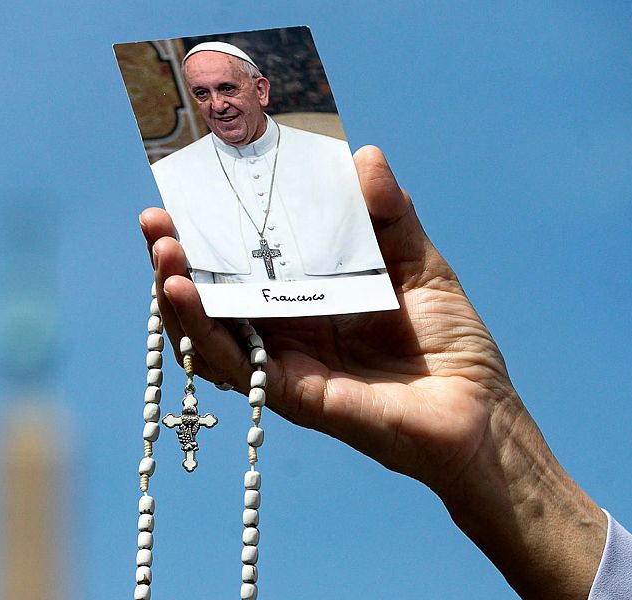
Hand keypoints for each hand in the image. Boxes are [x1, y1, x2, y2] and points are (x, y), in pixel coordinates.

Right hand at [143, 146, 504, 497]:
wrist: (478, 411)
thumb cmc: (451, 344)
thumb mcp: (418, 263)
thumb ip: (389, 215)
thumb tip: (365, 155)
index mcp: (305, 299)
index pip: (242, 263)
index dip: (210, 232)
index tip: (185, 194)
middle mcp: (282, 332)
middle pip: (210, 295)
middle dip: (174, 258)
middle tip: (153, 221)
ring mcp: (280, 364)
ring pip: (207, 331)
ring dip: (175, 293)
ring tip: (160, 252)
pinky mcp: (288, 393)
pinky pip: (233, 362)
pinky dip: (202, 329)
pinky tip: (181, 294)